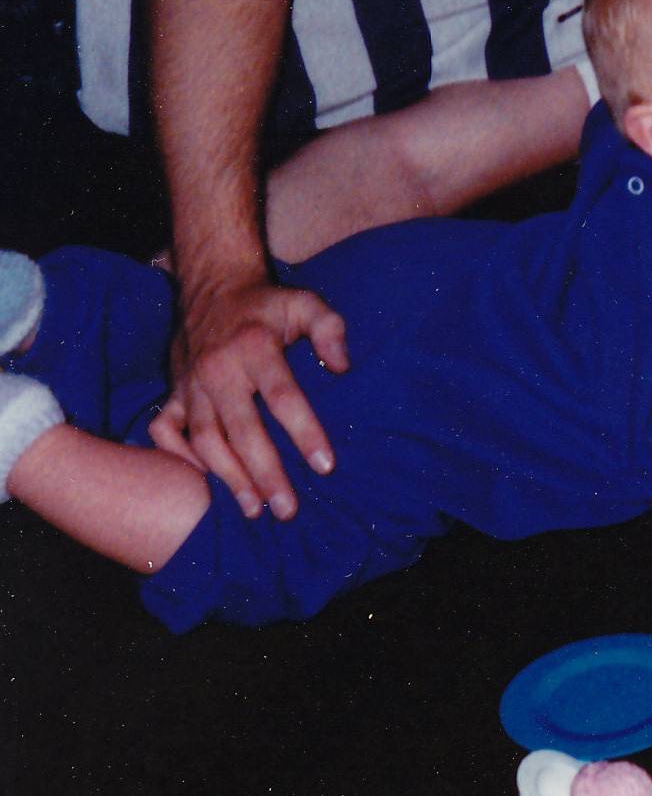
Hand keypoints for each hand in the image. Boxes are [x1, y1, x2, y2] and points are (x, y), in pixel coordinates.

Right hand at [153, 276, 348, 518]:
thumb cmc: (267, 304)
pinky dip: (178, 457)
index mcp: (255, 348)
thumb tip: (341, 367)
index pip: (283, 397)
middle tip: (287, 509)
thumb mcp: (306, 304)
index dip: (305, 433)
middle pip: (242, 431)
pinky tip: (206, 481)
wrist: (213, 286)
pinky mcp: (174, 391)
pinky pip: (165, 431)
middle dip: (265, 473)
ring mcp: (191, 384)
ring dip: (228, 477)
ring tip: (253, 510)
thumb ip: (329, 330)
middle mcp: (219, 370)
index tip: (325, 466)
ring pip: (204, 440)